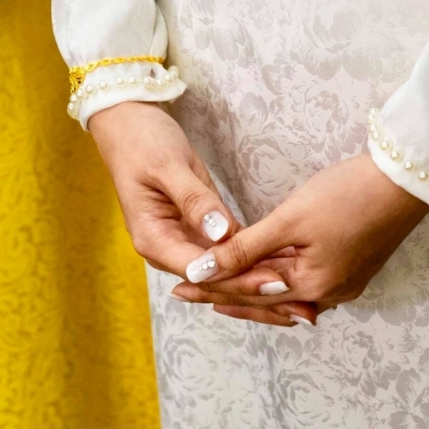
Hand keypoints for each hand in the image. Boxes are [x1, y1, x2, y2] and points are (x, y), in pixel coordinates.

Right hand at [88, 101, 314, 325]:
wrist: (128, 126)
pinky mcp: (198, 231)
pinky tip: (286, 269)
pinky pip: (228, 252)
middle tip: (299, 302)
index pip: (202, 272)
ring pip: (225, 271)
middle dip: (255, 290)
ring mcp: (182, 242)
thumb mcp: (168, 167)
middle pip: (215, 280)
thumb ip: (195, 201)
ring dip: (259, 281)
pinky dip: (255, 261)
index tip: (276, 280)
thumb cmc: (143, 141)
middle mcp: (167, 249)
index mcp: (154, 240)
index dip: (240, 278)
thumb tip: (221, 235)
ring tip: (300, 298)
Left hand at [174, 152, 428, 325]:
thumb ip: (243, 249)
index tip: (179, 286)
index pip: (248, 293)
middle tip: (188, 292)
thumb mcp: (289, 221)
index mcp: (313, 287)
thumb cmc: (348, 194)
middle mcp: (330, 294)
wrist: (406, 180)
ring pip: (286, 292)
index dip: (211, 289)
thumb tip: (200, 273)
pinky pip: (306, 281)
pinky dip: (278, 278)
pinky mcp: (354, 266)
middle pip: (267, 299)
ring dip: (252, 288)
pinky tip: (263, 273)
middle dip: (227, 294)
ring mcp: (345, 282)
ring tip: (217, 286)